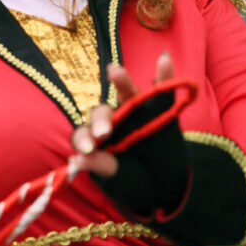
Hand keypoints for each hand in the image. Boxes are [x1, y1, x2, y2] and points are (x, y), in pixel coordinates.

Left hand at [71, 53, 189, 218]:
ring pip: (127, 94)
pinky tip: (164, 59)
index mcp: (98, 140)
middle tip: (104, 132)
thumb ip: (103, 169)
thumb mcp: (121, 181)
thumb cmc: (136, 184)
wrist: (169, 186)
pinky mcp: (161, 110)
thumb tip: (76, 160)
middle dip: (101, 120)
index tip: (87, 149)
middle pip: (103, 112)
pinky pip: (163, 91)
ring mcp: (137, 112)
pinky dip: (164, 75)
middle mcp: (115, 121)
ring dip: (121, 82)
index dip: (83, 138)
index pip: (84, 134)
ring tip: (114, 71)